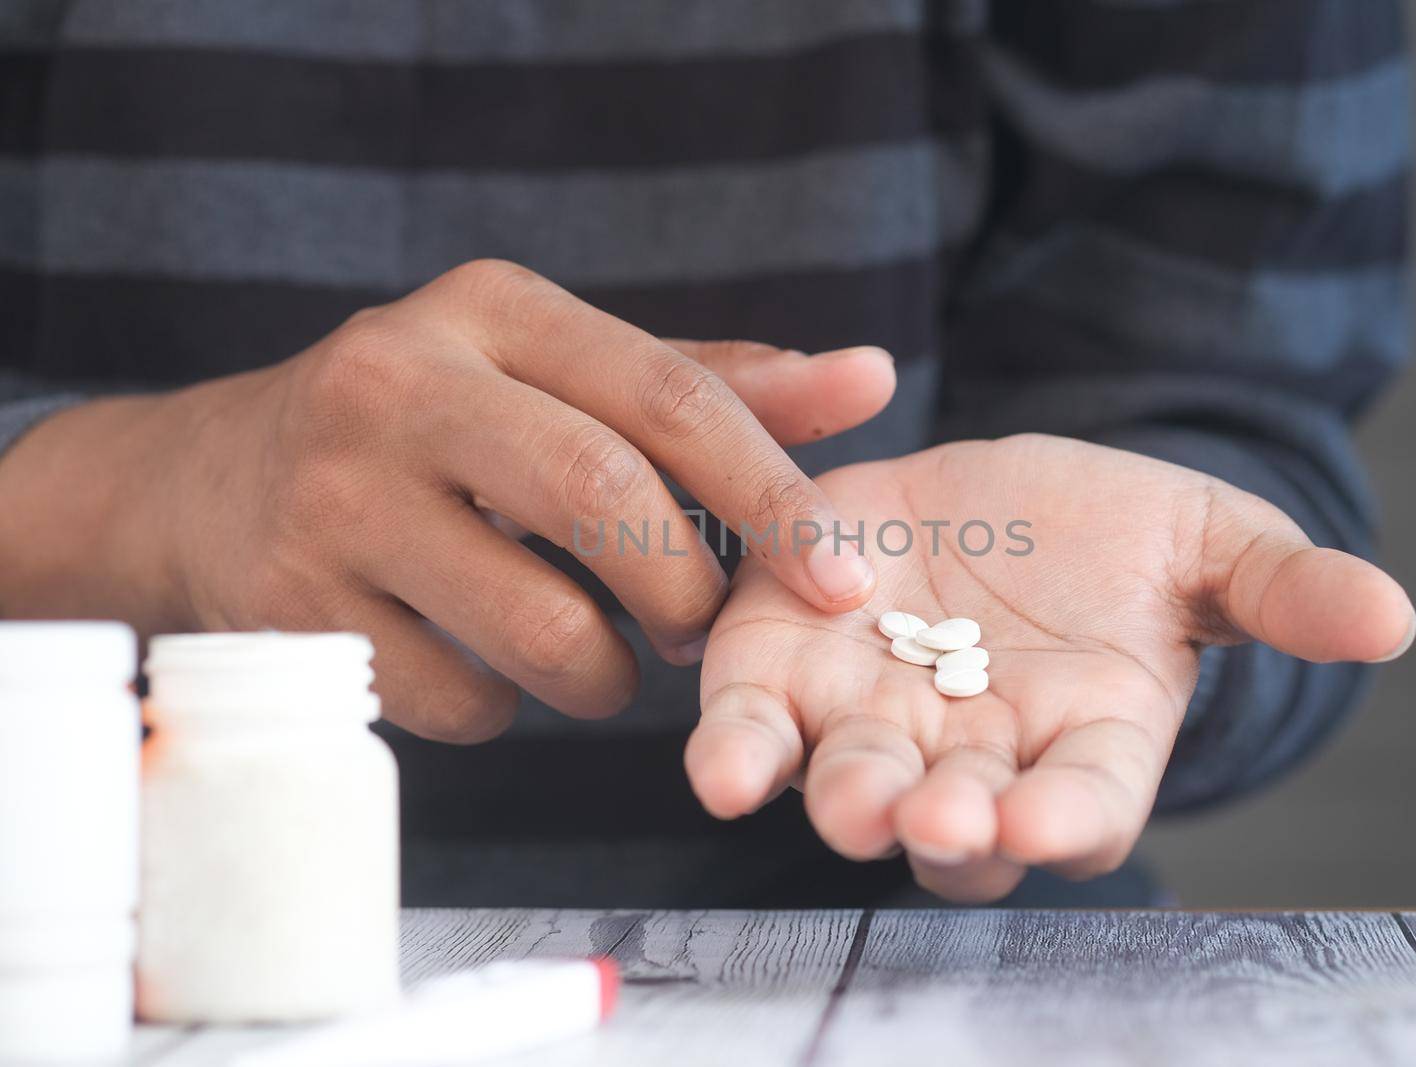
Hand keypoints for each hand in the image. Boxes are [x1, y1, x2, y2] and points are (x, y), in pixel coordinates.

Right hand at [0, 260, 893, 739]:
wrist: (210, 483)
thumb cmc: (436, 427)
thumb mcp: (555, 374)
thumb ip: (710, 386)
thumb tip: (872, 376)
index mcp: (488, 310)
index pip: (665, 394)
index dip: (769, 491)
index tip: (843, 575)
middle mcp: (398, 385)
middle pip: (602, 495)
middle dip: (685, 591)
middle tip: (700, 631)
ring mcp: (332, 502)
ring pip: (539, 627)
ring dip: (605, 672)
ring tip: (597, 653)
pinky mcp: (296, 613)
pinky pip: (463, 701)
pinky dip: (509, 708)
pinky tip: (486, 663)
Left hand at [687, 434, 1414, 900]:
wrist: (1000, 495)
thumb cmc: (1117, 537)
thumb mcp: (1208, 544)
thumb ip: (1282, 588)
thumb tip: (1394, 618)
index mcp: (1084, 746)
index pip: (1082, 810)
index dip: (1064, 822)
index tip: (1041, 822)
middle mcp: (975, 763)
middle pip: (957, 829)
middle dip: (947, 830)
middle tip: (942, 822)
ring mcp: (876, 728)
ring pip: (856, 791)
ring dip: (848, 801)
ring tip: (846, 796)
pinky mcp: (789, 677)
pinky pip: (756, 733)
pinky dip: (737, 755)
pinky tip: (724, 767)